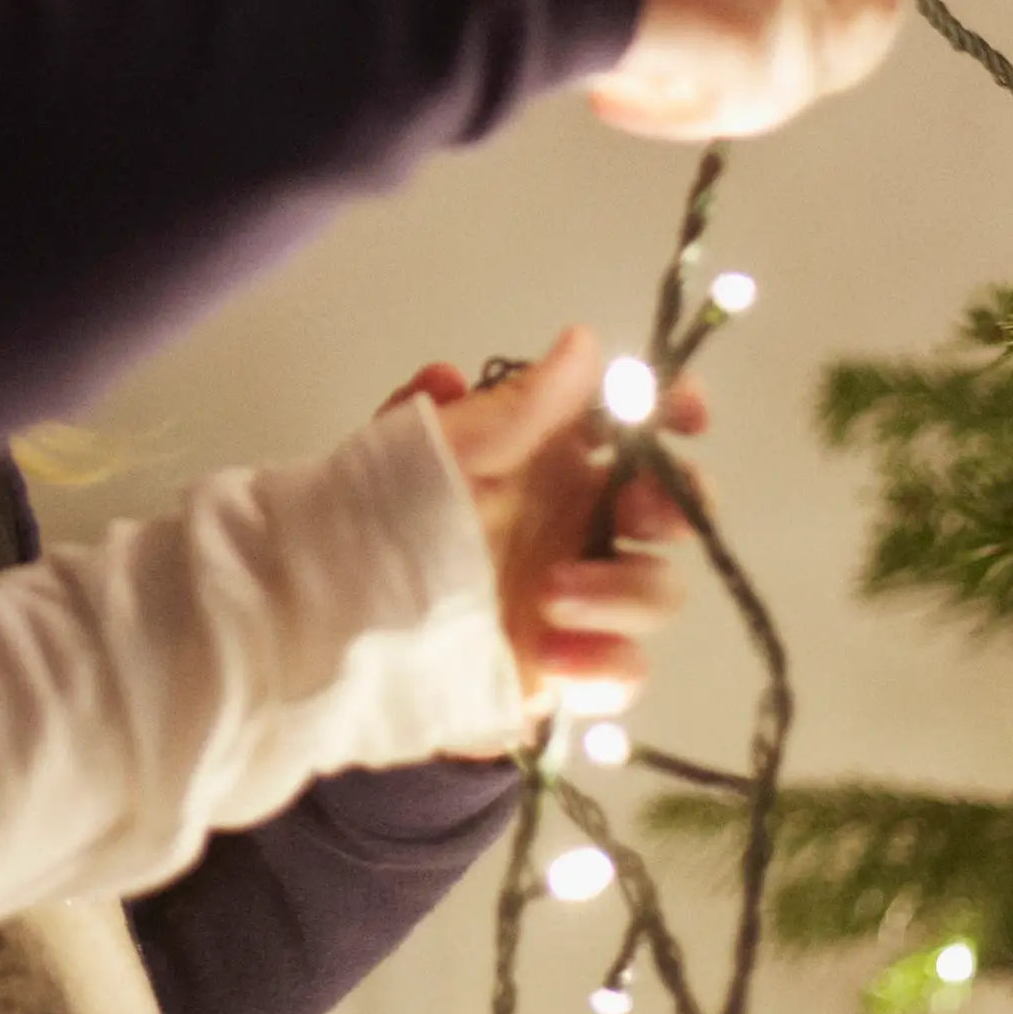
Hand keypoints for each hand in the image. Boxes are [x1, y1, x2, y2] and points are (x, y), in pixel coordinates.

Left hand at [396, 331, 695, 720]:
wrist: (325, 618)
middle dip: (673, 506)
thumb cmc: (377, 514)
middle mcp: (576, 523)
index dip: (676, 412)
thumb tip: (586, 341)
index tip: (686, 415)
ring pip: (658, 592)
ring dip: (623, 593)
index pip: (639, 425)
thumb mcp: (439, 448)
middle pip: (674, 510)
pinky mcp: (562, 669)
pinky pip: (624, 672)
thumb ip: (516, 406)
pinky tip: (553, 660)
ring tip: (549, 599)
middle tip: (631, 511)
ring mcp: (576, 598)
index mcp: (552, 460)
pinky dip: (606, 667)